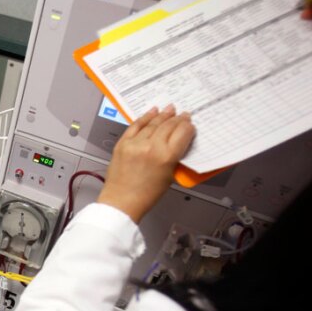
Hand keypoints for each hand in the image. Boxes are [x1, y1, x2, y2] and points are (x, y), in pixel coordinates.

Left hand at [98, 105, 194, 223]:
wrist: (122, 201)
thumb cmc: (146, 194)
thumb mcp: (170, 176)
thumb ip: (175, 156)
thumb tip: (179, 141)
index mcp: (166, 157)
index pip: (183, 132)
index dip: (188, 126)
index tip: (189, 124)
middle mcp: (151, 147)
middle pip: (169, 124)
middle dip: (177, 118)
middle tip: (182, 114)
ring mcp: (135, 144)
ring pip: (153, 123)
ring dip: (163, 115)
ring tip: (169, 109)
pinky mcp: (123, 144)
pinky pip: (135, 125)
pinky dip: (145, 117)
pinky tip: (152, 112)